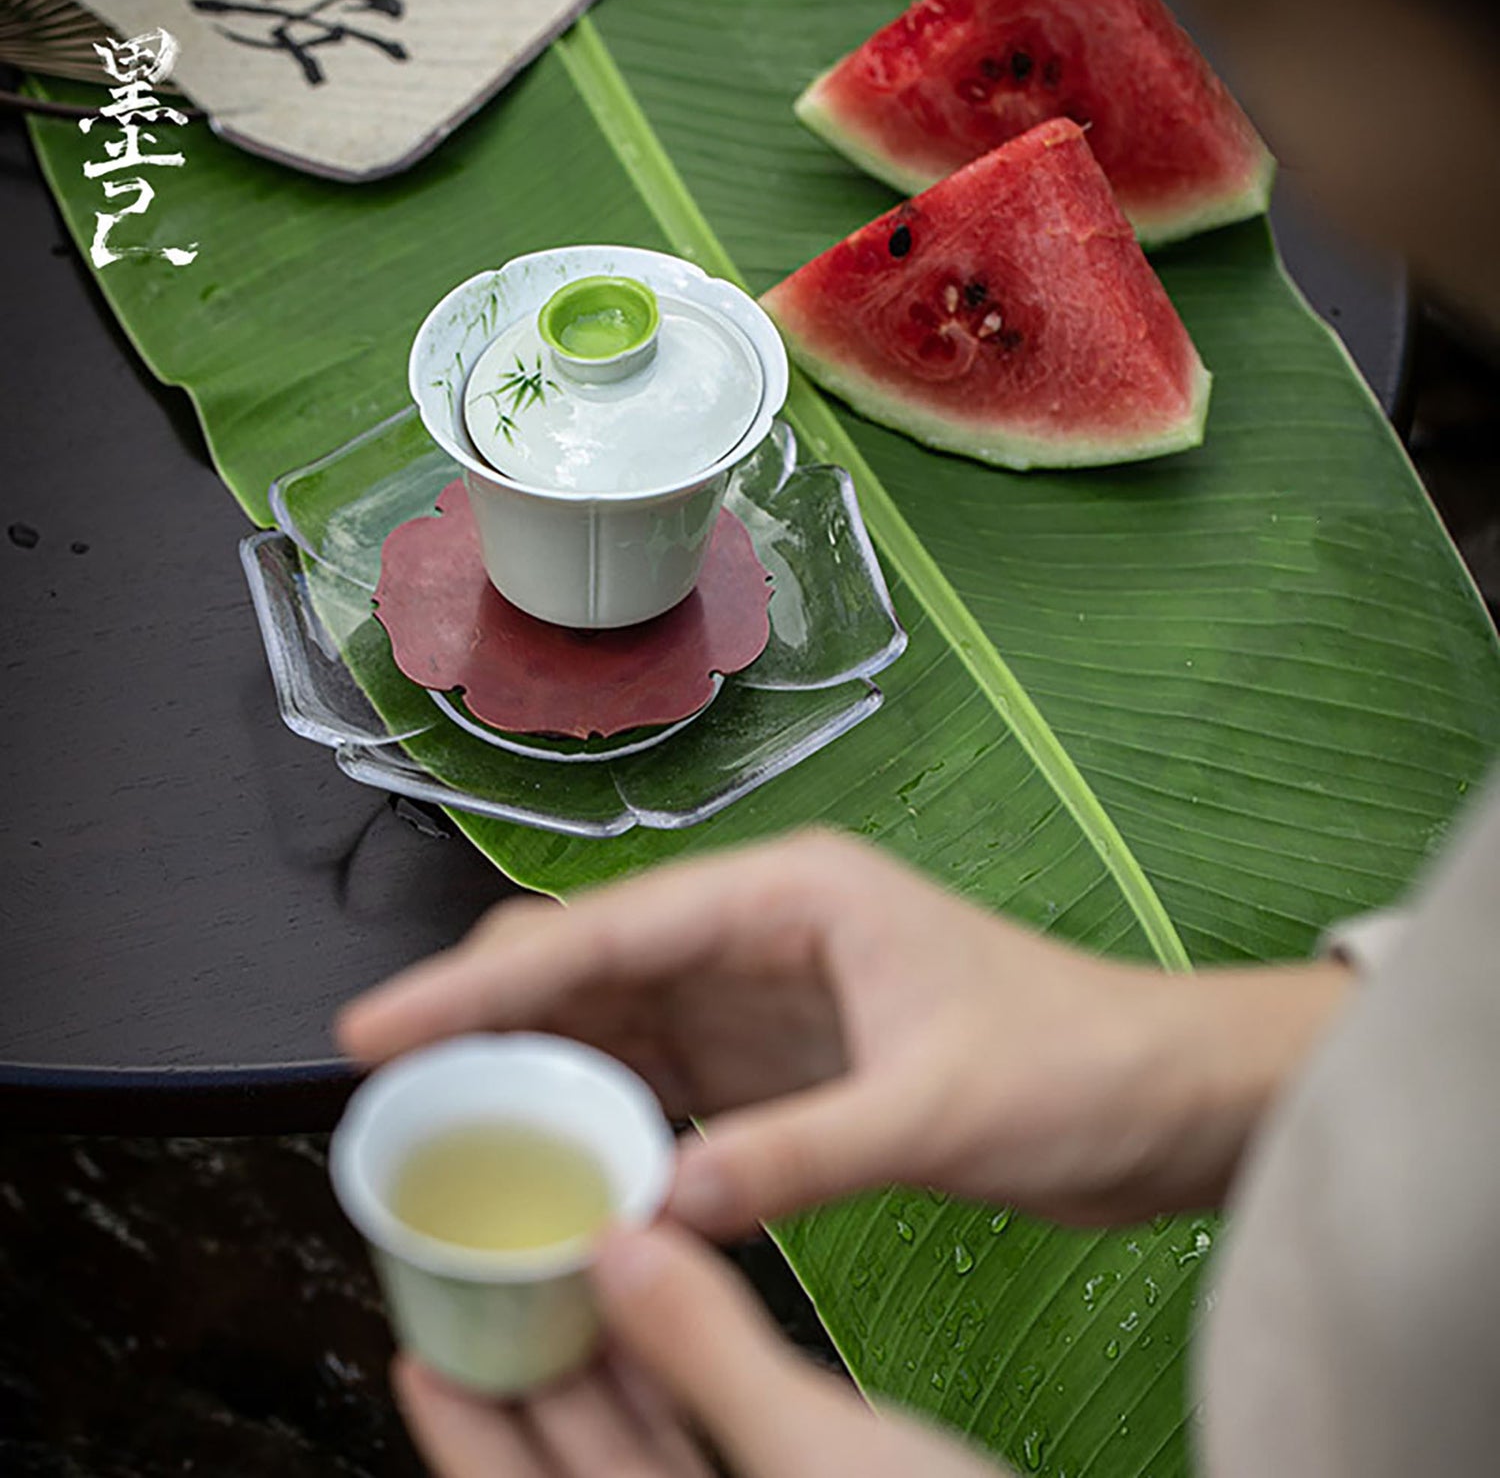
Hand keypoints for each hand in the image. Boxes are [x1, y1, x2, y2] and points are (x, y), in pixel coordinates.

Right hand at [340, 831, 1349, 1230]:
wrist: (1168, 1098)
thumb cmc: (1080, 1062)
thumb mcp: (936, 1108)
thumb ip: (795, 1155)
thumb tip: (655, 1208)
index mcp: (794, 896)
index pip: (610, 928)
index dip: (484, 977)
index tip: (381, 1023)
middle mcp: (766, 933)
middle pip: (592, 964)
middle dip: (489, 1017)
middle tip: (391, 1088)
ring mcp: (769, 1000)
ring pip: (616, 1025)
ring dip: (537, 1072)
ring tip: (445, 1129)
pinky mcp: (784, 1066)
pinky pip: (666, 1086)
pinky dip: (606, 1120)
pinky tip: (555, 1162)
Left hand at [394, 1222, 1005, 1477]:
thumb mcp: (818, 1459)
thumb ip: (706, 1355)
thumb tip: (622, 1253)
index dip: (459, 1420)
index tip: (423, 1337)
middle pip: (571, 1461)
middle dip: (536, 1367)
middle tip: (499, 1272)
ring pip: (643, 1443)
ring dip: (612, 1362)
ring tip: (577, 1270)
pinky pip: (710, 1432)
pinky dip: (687, 1372)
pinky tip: (681, 1306)